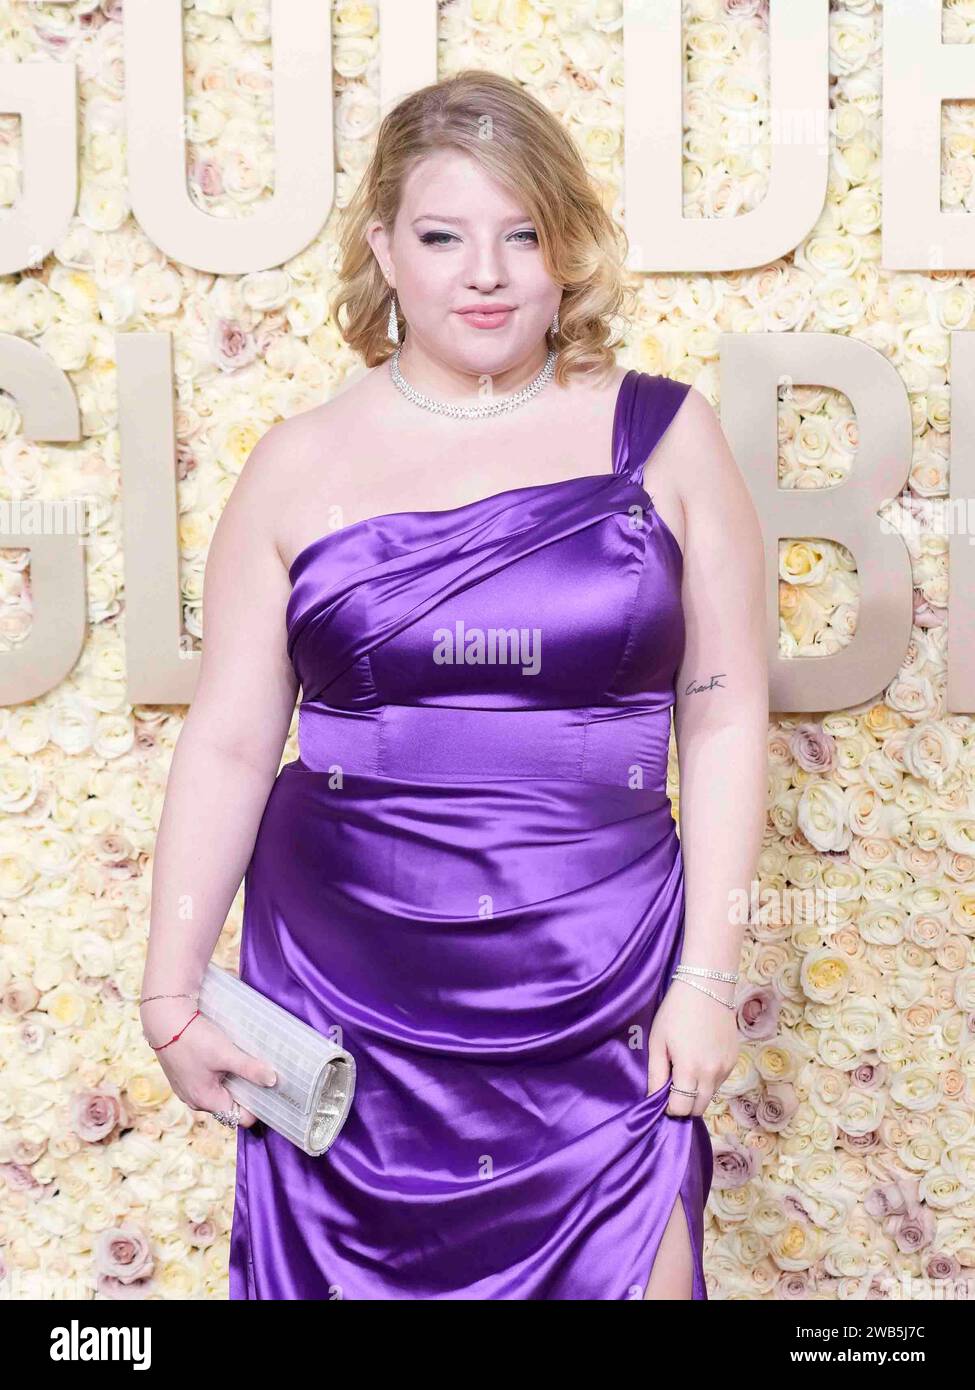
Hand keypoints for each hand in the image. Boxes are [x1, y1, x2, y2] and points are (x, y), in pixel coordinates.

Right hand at [140, 998, 276, 1128]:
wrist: (165, 1020)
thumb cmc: (194, 1039)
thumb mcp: (226, 1054)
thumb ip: (250, 1069)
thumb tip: (273, 1081)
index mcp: (206, 1100)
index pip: (238, 1118)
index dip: (256, 1107)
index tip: (269, 1090)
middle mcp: (194, 1100)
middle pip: (228, 1105)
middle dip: (245, 1091)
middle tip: (259, 1072)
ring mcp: (187, 1088)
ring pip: (218, 1092)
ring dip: (232, 1080)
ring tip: (243, 1062)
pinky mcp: (183, 1076)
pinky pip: (207, 1082)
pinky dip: (219, 1074)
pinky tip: (225, 1057)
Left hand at [647, 977, 738, 1117]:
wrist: (707, 987)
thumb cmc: (676, 1011)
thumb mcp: (658, 1041)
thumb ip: (656, 1073)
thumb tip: (654, 1098)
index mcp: (690, 1069)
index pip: (682, 1108)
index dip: (670, 1107)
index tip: (663, 1096)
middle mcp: (712, 1073)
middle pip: (698, 1108)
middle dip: (684, 1104)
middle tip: (673, 1086)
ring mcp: (726, 1067)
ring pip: (710, 1095)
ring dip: (697, 1092)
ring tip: (686, 1068)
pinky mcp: (734, 1060)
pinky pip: (719, 1081)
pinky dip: (708, 1079)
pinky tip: (700, 1058)